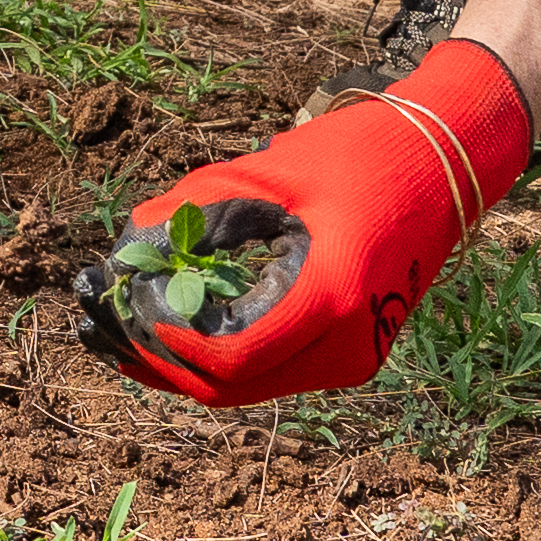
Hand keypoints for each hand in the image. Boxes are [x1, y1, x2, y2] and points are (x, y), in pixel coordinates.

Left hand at [83, 42, 530, 408]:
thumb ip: (192, 215)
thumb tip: (123, 251)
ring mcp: (351, 360)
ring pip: (241, 386)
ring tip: (113, 322)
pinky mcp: (346, 356)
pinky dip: (211, 354)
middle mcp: (347, 347)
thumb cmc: (359, 154)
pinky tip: (164, 326)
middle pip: (227, 385)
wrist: (445, 162)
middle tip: (95, 317)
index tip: (118, 302)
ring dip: (176, 360)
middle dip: (154, 356)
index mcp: (332, 297)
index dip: (164, 338)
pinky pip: (265, 371)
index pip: (229, 353)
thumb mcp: (267, 174)